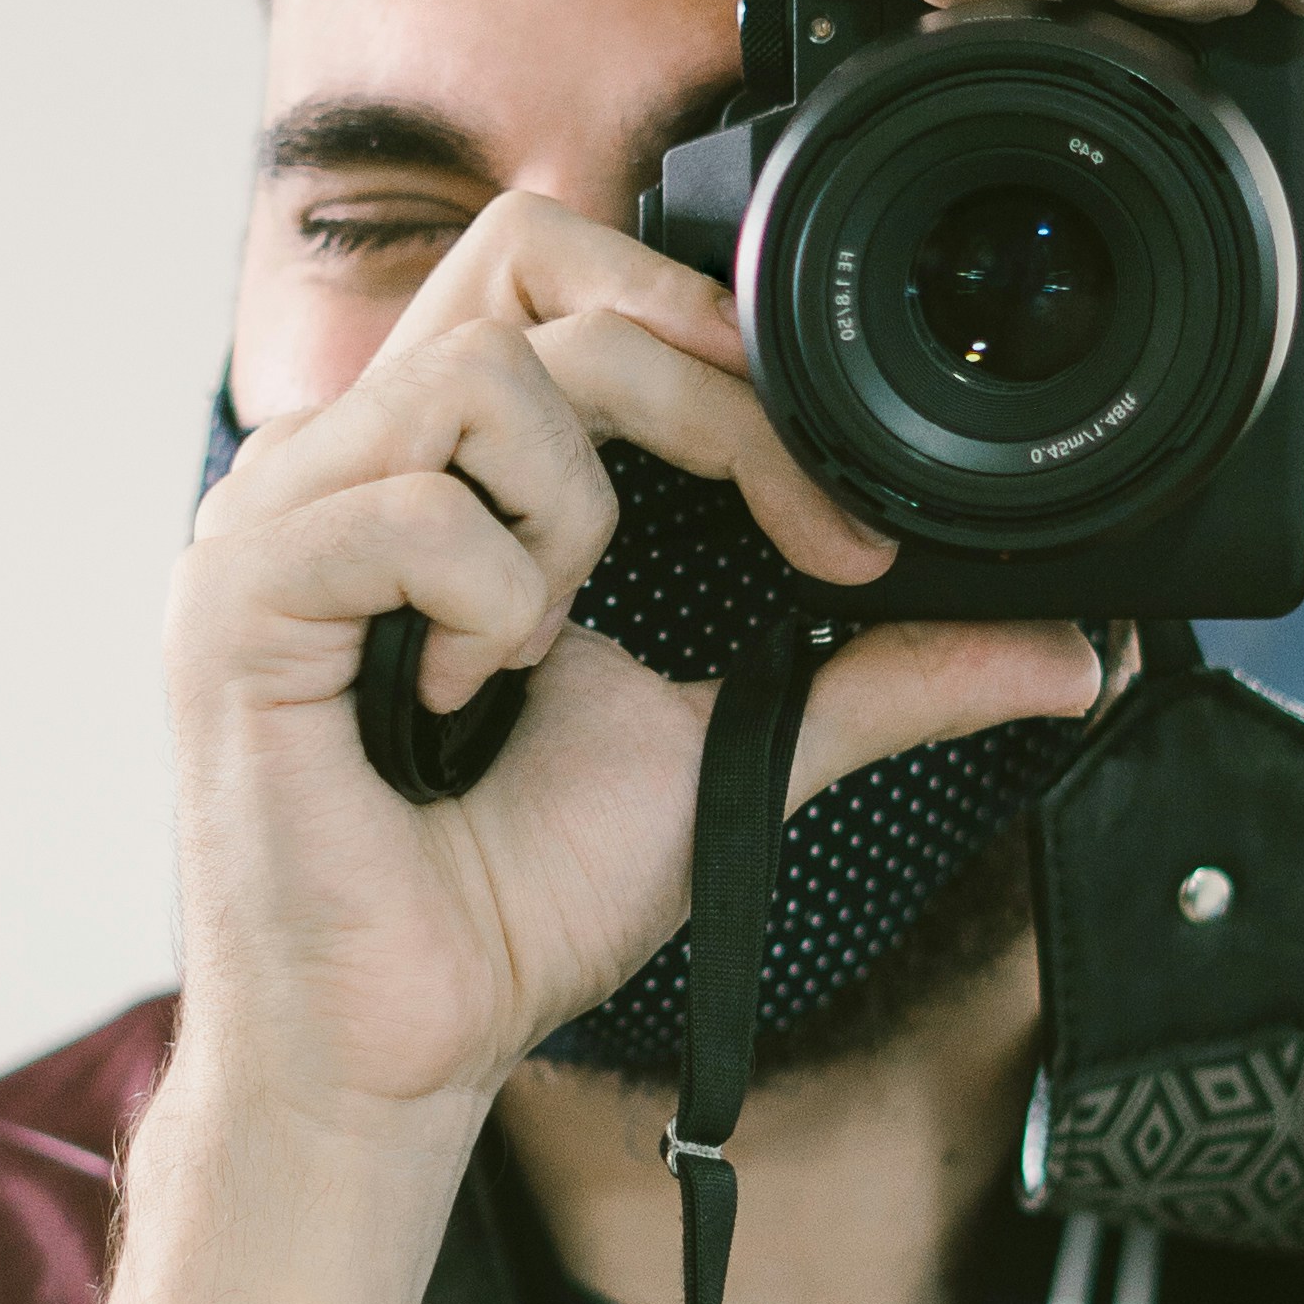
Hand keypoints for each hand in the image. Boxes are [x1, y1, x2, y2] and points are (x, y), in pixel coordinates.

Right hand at [175, 198, 1098, 1142]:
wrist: (408, 1043)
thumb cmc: (516, 897)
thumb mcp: (732, 750)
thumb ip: (878, 675)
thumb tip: (1073, 650)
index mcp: (432, 464)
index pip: (553, 266)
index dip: (701, 325)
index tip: (821, 491)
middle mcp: (340, 459)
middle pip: (525, 259)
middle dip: (695, 391)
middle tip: (775, 532)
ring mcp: (270, 515)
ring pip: (477, 371)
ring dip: (569, 519)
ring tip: (541, 649)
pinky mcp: (230, 595)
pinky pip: (407, 505)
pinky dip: (484, 601)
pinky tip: (462, 702)